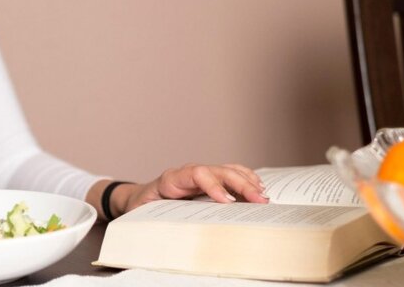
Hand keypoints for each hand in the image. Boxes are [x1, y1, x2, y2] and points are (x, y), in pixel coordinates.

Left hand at [105, 164, 269, 218]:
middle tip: (259, 200)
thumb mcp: (144, 213)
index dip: (213, 185)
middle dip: (240, 184)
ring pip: (227, 170)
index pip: (196, 174)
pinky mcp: (208, 179)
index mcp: (171, 179)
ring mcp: (200, 174)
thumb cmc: (143, 207)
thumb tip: (168, 231)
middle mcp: (188, 173)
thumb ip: (156, 217)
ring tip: (263, 196)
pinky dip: (246, 179)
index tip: (228, 201)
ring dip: (247, 181)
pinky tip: (258, 188)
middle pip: (218, 171)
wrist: (140, 198)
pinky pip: (230, 174)